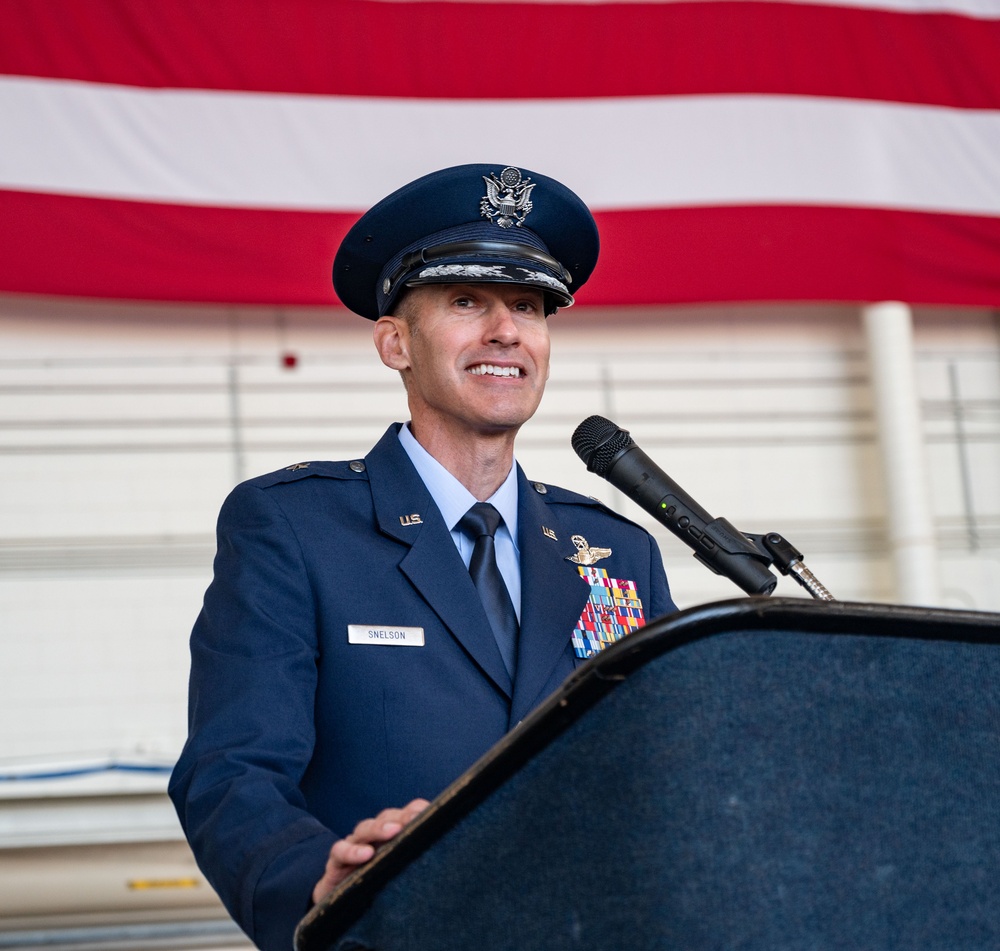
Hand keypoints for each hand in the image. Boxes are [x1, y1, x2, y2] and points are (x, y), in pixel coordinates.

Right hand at [312, 798, 429, 903]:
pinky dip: (351, 851)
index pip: (407, 814)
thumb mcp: (398, 870)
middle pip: (387, 817)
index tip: (432, 814)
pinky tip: (365, 854)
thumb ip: (416, 857)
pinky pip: (339, 851)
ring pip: (365, 829)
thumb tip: (446, 850)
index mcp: (392, 834)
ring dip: (378, 828)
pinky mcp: (336, 863)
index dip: (418, 811)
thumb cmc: (377, 884)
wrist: (341, 902)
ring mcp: (354, 845)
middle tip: (414, 818)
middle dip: (401, 816)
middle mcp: (374, 835)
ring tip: (393, 831)